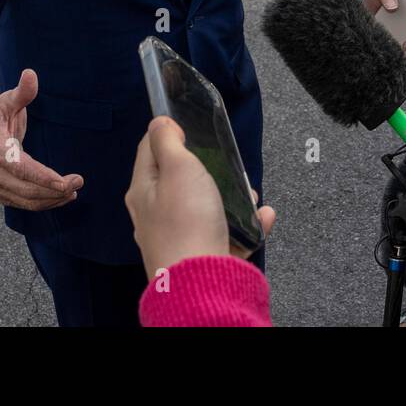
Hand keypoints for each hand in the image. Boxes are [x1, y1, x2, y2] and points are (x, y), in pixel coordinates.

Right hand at [0, 68, 83, 209]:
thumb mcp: (7, 102)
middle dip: (54, 189)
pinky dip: (44, 204)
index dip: (43, 177)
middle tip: (78, 182)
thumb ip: (22, 92)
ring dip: (52, 199)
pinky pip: (24, 205)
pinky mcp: (3, 194)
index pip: (22, 168)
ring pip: (27, 201)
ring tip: (73, 191)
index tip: (64, 182)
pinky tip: (61, 197)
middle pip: (27, 189)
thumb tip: (31, 74)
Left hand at [125, 116, 276, 280]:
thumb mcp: (177, 167)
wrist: (202, 282)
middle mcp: (157, 214)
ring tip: (248, 192)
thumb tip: (160, 124)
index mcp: (144, 191)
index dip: (168, 133)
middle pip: (181, 179)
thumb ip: (167, 141)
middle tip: (225, 162)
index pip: (148, 151)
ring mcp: (181, 235)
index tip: (187, 126)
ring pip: (207, 205)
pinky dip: (246, 222)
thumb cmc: (186, 222)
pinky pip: (228, 231)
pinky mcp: (204, 253)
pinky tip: (261, 217)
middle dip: (208, 167)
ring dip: (231, 194)